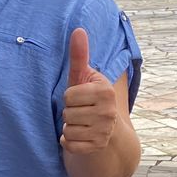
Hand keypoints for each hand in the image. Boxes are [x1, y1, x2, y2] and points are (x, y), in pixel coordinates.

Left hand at [61, 28, 116, 152]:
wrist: (106, 127)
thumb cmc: (89, 97)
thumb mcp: (83, 76)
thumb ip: (79, 55)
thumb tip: (78, 30)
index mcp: (105, 91)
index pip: (68, 96)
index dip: (69, 97)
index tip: (80, 98)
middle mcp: (109, 112)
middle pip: (67, 113)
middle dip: (69, 112)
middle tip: (81, 111)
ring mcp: (105, 131)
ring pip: (68, 129)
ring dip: (70, 127)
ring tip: (81, 123)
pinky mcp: (98, 146)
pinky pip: (70, 145)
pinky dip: (69, 141)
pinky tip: (80, 135)